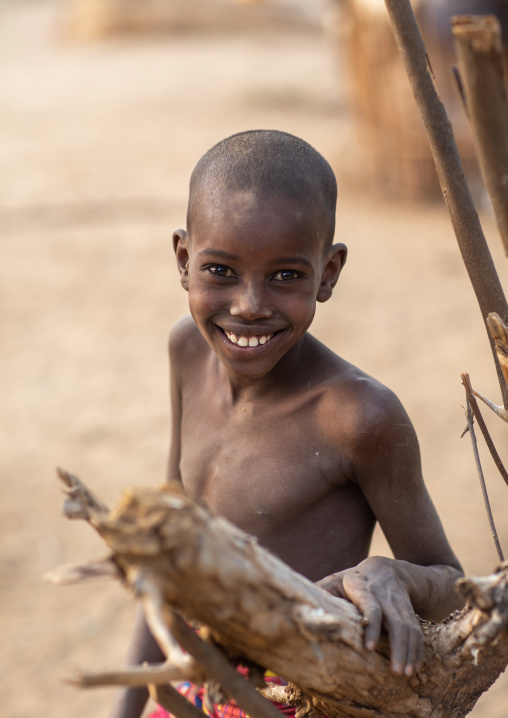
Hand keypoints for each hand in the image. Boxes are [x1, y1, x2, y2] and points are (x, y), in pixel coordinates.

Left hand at [317, 556, 423, 676]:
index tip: (369, 648)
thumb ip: (320, 593)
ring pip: (409, 626)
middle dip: (398, 647)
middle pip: (395, 620)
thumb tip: (300, 608)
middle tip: (396, 672)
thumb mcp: (335, 581)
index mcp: (361, 586)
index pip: (370, 606)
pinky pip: (417, 629)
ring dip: (409, 651)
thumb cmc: (351, 581)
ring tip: (405, 673)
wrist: (385, 568)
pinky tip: (415, 665)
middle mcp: (383, 593)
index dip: (371, 626)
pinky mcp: (409, 609)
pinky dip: (418, 648)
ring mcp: (398, 602)